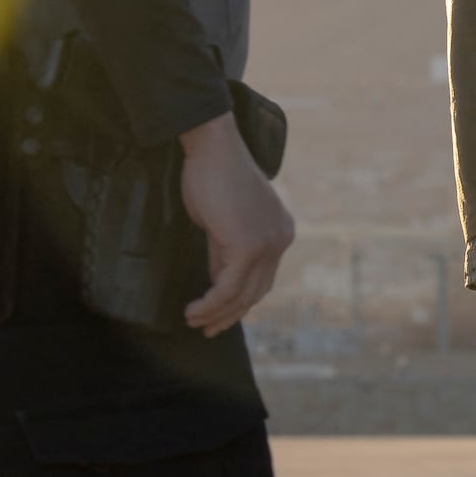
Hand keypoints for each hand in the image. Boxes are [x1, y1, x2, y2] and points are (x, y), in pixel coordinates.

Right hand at [180, 110, 296, 336]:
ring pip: (242, 294)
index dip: (240, 300)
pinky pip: (228, 287)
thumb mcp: (223, 220)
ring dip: (216, 313)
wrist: (212, 148)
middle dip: (230, 314)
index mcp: (280, 232)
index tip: (218, 315)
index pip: (262, 277)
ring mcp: (268, 244)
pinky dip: (211, 303)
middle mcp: (281, 240)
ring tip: (194, 322)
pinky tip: (194, 310)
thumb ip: (225, 251)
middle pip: (256, 291)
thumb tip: (216, 281)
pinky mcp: (248, 246)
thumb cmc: (212, 175)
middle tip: (206, 328)